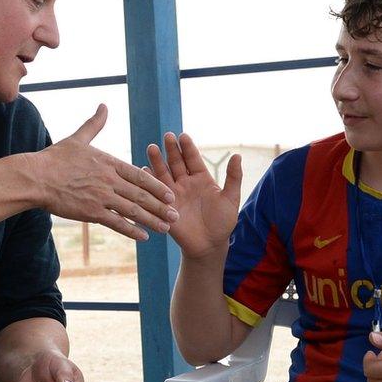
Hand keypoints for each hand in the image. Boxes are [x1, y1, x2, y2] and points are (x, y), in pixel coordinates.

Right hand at [34, 104, 178, 240]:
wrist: (35, 177)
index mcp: (108, 163)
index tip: (170, 194)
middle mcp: (108, 180)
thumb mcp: (78, 138)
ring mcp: (101, 197)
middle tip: (176, 215)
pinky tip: (143, 237)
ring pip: (133, 210)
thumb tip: (104, 106)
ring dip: (151, 220)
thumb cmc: (55, 158)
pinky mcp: (91, 212)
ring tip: (165, 229)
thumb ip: (95, 124)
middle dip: (161, 206)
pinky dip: (131, 230)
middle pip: (141, 195)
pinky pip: (116, 223)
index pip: (139, 176)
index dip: (157, 186)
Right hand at [146, 132, 241, 258]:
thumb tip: (237, 155)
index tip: (183, 135)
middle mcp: (185, 183)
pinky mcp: (164, 206)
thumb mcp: (230, 199)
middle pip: (176, 162)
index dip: (188, 148)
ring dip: (157, 161)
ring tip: (152, 148)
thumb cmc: (222, 223)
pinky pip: (155, 191)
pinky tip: (144, 171)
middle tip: (167, 136)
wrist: (209, 245)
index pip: (193, 159)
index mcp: (201, 179)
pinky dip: (149, 181)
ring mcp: (173, 194)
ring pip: (163, 173)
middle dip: (171, 149)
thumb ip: (233, 178)